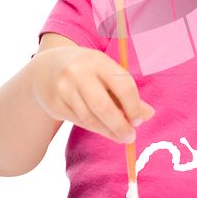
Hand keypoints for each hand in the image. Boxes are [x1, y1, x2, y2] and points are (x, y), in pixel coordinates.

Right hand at [31, 46, 153, 143]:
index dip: (133, 106)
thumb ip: (128, 93)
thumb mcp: (108, 73)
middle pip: (104, 106)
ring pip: (90, 118)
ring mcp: (64, 88)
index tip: (139, 121)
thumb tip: (149, 114)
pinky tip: (103, 129)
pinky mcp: (54, 103)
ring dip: (108, 131)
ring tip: (120, 136)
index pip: (122, 86)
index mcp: (99, 61)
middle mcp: (79, 72)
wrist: (47, 68)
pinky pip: (79, 121)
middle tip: (131, 137)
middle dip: (120, 125)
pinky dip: (95, 128)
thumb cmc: (89, 71)